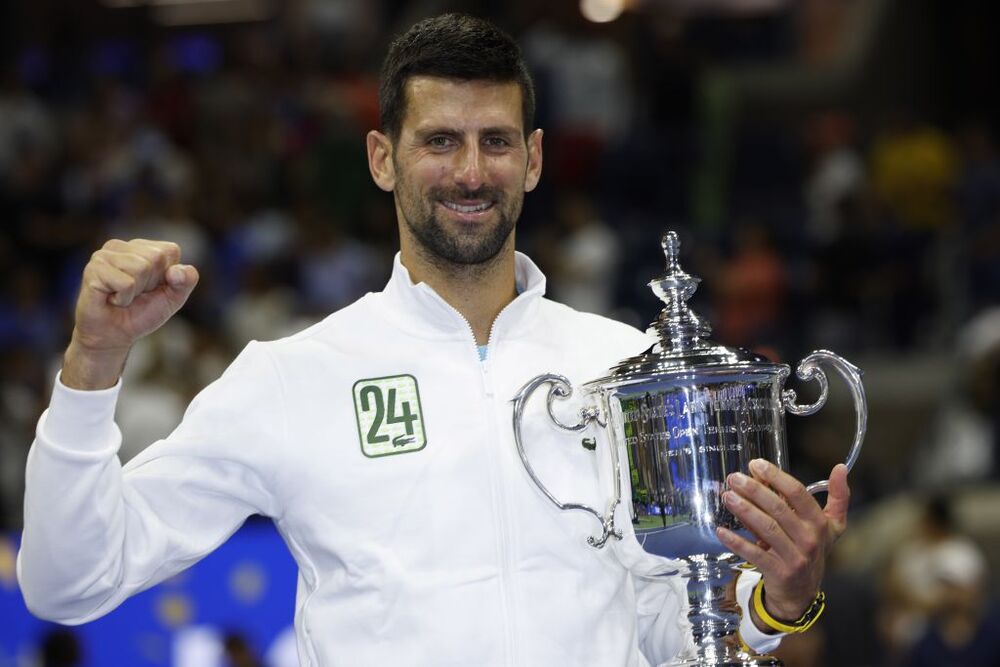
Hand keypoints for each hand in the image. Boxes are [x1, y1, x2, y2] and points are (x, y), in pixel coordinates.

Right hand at [62, 239, 198, 389]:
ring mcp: (104, 255)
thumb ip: (187, 280)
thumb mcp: (174, 297)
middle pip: (156, 257)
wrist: (113, 336)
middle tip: (135, 294)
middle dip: (151, 283)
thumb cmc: (142, 313)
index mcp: (142, 247)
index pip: (170, 251)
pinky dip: (124, 299)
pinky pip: (126, 283)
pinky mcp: (93, 269)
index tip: (151, 288)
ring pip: (141, 268)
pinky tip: (112, 300)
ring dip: (136, 292)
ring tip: (122, 296)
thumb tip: (175, 271)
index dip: (168, 276)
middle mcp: (121, 246)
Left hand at [716, 460, 849, 625]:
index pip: (798, 493)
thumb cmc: (812, 550)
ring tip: (727, 496)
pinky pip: (755, 554)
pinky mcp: (779, 572)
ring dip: (745, 510)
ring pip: (767, 528)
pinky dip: (737, 542)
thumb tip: (841, 467)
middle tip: (734, 478)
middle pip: (779, 508)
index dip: (776, 476)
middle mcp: (810, 539)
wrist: (802, 592)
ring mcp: (795, 557)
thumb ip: (837, 496)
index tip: (756, 464)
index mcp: (820, 523)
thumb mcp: (831, 525)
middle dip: (754, 490)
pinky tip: (722, 531)